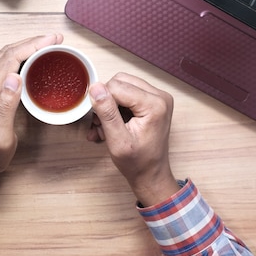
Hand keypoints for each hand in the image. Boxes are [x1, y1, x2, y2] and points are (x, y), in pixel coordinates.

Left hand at [0, 34, 63, 203]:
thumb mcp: (1, 136)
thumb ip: (6, 106)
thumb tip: (14, 77)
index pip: (11, 58)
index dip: (33, 45)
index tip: (53, 40)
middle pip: (6, 52)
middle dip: (32, 42)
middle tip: (55, 39)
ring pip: (2, 57)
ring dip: (24, 47)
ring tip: (46, 45)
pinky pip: (0, 66)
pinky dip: (17, 57)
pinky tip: (28, 60)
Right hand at [88, 73, 179, 206]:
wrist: (151, 174)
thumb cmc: (137, 163)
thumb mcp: (117, 141)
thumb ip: (107, 113)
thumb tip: (95, 88)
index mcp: (154, 105)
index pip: (116, 86)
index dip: (102, 102)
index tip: (99, 122)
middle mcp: (160, 96)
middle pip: (120, 81)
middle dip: (106, 101)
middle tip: (102, 124)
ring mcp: (158, 97)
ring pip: (122, 85)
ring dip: (110, 104)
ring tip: (107, 126)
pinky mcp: (153, 100)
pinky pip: (128, 92)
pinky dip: (117, 106)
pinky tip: (113, 123)